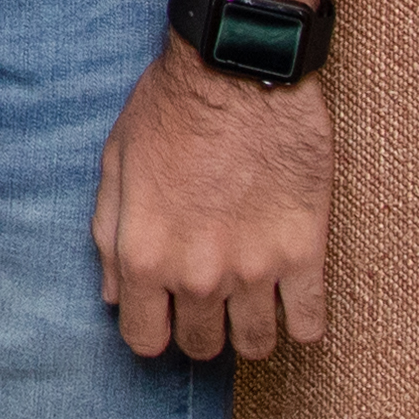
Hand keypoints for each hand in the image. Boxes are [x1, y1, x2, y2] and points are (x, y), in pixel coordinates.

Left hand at [94, 48, 332, 357]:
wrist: (236, 72)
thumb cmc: (170, 110)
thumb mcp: (115, 164)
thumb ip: (108, 236)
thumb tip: (112, 294)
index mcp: (142, 255)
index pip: (143, 339)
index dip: (152, 330)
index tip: (164, 313)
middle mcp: (196, 275)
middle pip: (201, 346)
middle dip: (200, 329)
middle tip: (208, 300)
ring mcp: (254, 270)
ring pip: (256, 345)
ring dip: (250, 329)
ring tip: (249, 300)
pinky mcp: (304, 254)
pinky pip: (309, 324)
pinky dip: (301, 321)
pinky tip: (291, 297)